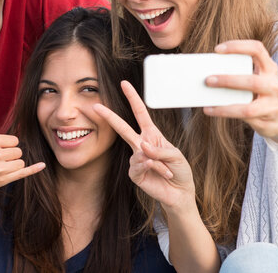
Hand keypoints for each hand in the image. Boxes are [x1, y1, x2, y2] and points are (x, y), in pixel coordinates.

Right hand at [0, 100, 44, 202]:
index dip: (7, 145)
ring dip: (12, 165)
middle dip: (10, 155)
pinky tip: (42, 165)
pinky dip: (33, 169)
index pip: (14, 140)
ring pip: (20, 162)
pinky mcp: (3, 180)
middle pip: (18, 151)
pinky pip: (23, 172)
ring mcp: (0, 168)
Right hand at [93, 81, 194, 211]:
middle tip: (96, 106)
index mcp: (152, 135)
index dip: (133, 98)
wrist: (180, 193)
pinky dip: (152, 169)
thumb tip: (142, 147)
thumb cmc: (180, 170)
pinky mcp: (135, 173)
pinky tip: (161, 173)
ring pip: (138, 153)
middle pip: (122, 128)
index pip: (140, 113)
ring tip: (167, 169)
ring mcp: (136, 159)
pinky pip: (138, 167)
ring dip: (157, 162)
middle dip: (109, 116)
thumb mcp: (176, 156)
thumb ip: (159, 150)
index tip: (124, 84)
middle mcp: (141, 144)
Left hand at [204, 40, 277, 140]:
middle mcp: (274, 84)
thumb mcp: (252, 79)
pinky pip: (244, 117)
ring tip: (207, 103)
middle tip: (207, 80)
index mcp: (268, 67)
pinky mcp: (267, 119)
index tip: (217, 49)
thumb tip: (205, 74)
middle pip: (252, 80)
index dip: (237, 46)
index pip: (256, 49)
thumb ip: (236, 74)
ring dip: (225, 105)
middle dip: (228, 80)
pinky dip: (224, 112)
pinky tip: (210, 110)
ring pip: (249, 106)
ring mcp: (273, 103)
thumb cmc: (258, 92)